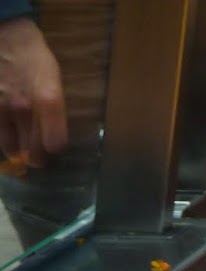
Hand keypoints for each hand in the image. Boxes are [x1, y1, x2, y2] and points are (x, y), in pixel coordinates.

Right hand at [0, 17, 66, 166]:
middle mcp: (23, 108)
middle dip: (38, 158)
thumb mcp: (53, 78)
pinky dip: (2, 137)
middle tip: (39, 158)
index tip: (54, 146)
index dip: (56, 148)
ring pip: (9, 147)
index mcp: (47, 100)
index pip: (55, 143)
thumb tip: (53, 133)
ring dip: (17, 151)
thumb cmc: (32, 54)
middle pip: (32, 151)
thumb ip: (54, 107)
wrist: (2, 32)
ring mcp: (1, 107)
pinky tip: (6, 134)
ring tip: (21, 149)